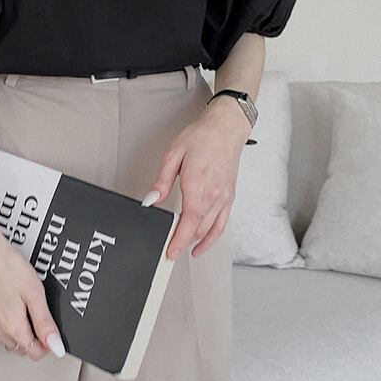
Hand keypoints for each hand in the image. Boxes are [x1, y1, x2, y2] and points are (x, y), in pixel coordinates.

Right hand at [0, 221, 65, 360]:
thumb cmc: (7, 266)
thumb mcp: (34, 293)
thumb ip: (45, 323)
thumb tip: (56, 347)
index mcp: (12, 328)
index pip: (34, 353)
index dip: (46, 343)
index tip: (48, 328)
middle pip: (21, 347)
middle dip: (32, 336)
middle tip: (34, 310)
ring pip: (6, 339)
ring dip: (16, 330)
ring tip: (18, 303)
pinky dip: (1, 322)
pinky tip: (5, 302)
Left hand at [143, 97, 251, 258]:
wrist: (226, 128)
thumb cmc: (202, 137)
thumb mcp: (173, 154)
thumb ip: (161, 181)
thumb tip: (151, 200)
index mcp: (197, 183)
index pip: (189, 221)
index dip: (179, 240)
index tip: (170, 252)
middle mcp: (214, 194)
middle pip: (198, 229)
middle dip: (182, 243)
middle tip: (168, 251)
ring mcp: (224, 198)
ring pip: (210, 230)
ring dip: (195, 243)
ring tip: (182, 251)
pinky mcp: (229, 198)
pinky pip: (222, 225)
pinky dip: (212, 238)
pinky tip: (202, 244)